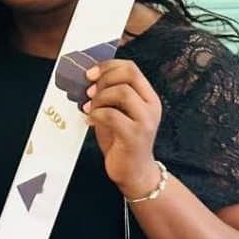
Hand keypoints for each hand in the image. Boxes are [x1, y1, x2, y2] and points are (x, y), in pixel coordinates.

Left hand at [83, 59, 161, 197]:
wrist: (134, 172)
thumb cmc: (121, 140)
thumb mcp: (115, 111)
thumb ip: (108, 93)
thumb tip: (87, 76)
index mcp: (147, 96)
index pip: (131, 67)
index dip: (107, 66)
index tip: (89, 74)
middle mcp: (151, 105)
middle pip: (129, 74)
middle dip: (103, 79)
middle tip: (89, 92)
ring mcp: (146, 121)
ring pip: (121, 92)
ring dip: (99, 98)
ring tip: (90, 109)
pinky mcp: (135, 136)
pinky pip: (111, 115)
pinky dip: (96, 115)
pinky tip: (90, 121)